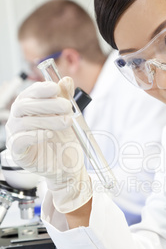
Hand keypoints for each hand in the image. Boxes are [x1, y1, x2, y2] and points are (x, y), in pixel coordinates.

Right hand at [5, 77, 91, 212]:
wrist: (67, 167)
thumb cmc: (63, 142)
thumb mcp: (67, 117)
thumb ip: (65, 99)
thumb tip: (66, 81)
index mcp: (28, 108)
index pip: (29, 93)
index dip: (41, 89)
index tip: (56, 88)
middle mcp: (18, 119)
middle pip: (24, 105)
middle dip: (47, 104)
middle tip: (66, 107)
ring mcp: (16, 135)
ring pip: (24, 122)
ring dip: (47, 120)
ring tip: (66, 122)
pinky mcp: (18, 152)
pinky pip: (20, 140)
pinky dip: (35, 135)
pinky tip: (48, 134)